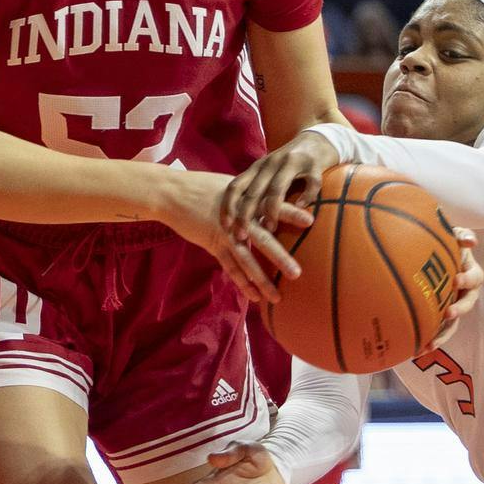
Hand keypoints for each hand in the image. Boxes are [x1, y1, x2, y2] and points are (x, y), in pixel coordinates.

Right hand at [162, 171, 310, 306]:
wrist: (172, 193)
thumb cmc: (202, 187)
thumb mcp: (231, 186)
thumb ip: (252, 197)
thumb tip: (272, 201)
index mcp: (246, 200)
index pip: (272, 206)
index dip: (291, 213)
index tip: (311, 222)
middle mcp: (238, 219)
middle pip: (262, 239)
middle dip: (280, 258)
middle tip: (297, 273)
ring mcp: (225, 233)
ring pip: (246, 260)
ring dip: (262, 280)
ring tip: (277, 296)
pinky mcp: (213, 244)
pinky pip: (230, 268)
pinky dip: (242, 283)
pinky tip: (254, 297)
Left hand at [222, 130, 339, 234]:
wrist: (318, 139)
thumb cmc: (289, 164)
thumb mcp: (268, 172)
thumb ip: (257, 190)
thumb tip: (242, 222)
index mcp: (258, 166)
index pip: (235, 186)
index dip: (227, 206)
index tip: (225, 226)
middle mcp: (271, 163)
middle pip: (252, 192)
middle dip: (244, 216)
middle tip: (241, 237)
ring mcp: (292, 162)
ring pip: (276, 189)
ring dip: (271, 211)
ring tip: (270, 229)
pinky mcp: (314, 164)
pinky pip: (310, 184)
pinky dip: (305, 198)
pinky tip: (302, 208)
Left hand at [425, 229, 482, 352]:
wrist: (428, 254)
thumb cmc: (443, 243)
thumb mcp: (451, 235)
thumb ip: (461, 235)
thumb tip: (471, 241)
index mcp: (470, 272)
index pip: (475, 277)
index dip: (467, 279)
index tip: (456, 280)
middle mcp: (465, 292)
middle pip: (468, 303)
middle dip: (459, 309)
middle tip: (448, 313)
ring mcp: (453, 304)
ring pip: (453, 323)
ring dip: (443, 334)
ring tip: (430, 345)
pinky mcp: (440, 316)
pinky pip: (438, 330)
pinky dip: (430, 339)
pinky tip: (416, 351)